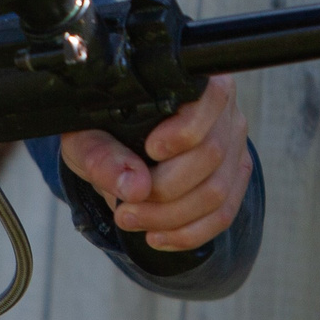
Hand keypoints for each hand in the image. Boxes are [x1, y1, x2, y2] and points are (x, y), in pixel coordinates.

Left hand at [58, 75, 251, 252]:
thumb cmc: (100, 131)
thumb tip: (135, 187)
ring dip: (172, 218)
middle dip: (165, 192)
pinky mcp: (232, 177)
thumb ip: (103, 156)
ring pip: (218, 192)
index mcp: (192, 83)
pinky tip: (158, 236)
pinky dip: (188, 233)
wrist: (111, 145)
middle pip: (211, 155)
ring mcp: (233, 146)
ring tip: (132, 221)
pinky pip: (223, 215)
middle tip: (125, 209)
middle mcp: (222, 111)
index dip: (183, 132)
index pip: (209, 101)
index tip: (150, 150)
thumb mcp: (87, 138)